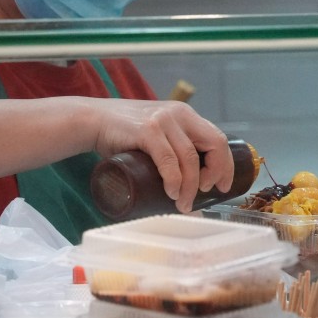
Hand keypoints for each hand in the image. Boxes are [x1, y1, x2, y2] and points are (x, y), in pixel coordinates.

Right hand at [90, 98, 232, 212]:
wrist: (92, 120)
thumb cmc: (124, 133)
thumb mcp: (157, 133)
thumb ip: (173, 148)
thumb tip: (189, 185)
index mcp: (186, 115)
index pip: (218, 138)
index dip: (225, 164)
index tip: (223, 185)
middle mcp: (180, 114)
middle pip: (214, 145)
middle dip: (216, 173)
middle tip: (206, 193)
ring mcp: (164, 121)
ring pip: (190, 158)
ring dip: (190, 186)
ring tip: (183, 204)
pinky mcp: (147, 130)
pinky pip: (168, 159)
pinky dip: (174, 179)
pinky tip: (172, 192)